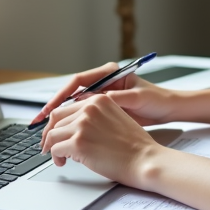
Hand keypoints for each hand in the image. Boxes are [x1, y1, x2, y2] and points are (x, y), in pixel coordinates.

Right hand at [33, 63, 180, 151]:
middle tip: (40, 124)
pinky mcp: (103, 110)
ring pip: (73, 108)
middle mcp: (103, 82)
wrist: (168, 110)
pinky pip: (81, 117)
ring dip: (59, 120)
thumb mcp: (137, 98)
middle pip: (71, 95)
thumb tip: (96, 100)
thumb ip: (117, 97)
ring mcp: (101, 96)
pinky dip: (70, 126)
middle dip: (54, 109)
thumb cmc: (157, 100)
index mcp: (109, 73)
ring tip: (46, 133)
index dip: (61, 95)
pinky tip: (61, 136)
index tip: (51, 109)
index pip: (78, 81)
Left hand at [40, 93, 161, 185]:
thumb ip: (95, 116)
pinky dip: (56, 157)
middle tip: (48, 145)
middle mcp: (89, 108)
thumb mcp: (115, 118)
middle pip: (56, 118)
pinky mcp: (78, 142)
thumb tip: (73, 126)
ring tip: (59, 157)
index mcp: (99, 99)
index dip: (57, 121)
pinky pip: (56, 149)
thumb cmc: (134, 145)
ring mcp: (82, 124)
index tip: (53, 131)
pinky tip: (63, 162)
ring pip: (53, 134)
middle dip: (50, 134)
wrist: (145, 159)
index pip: (67, 106)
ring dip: (52, 147)